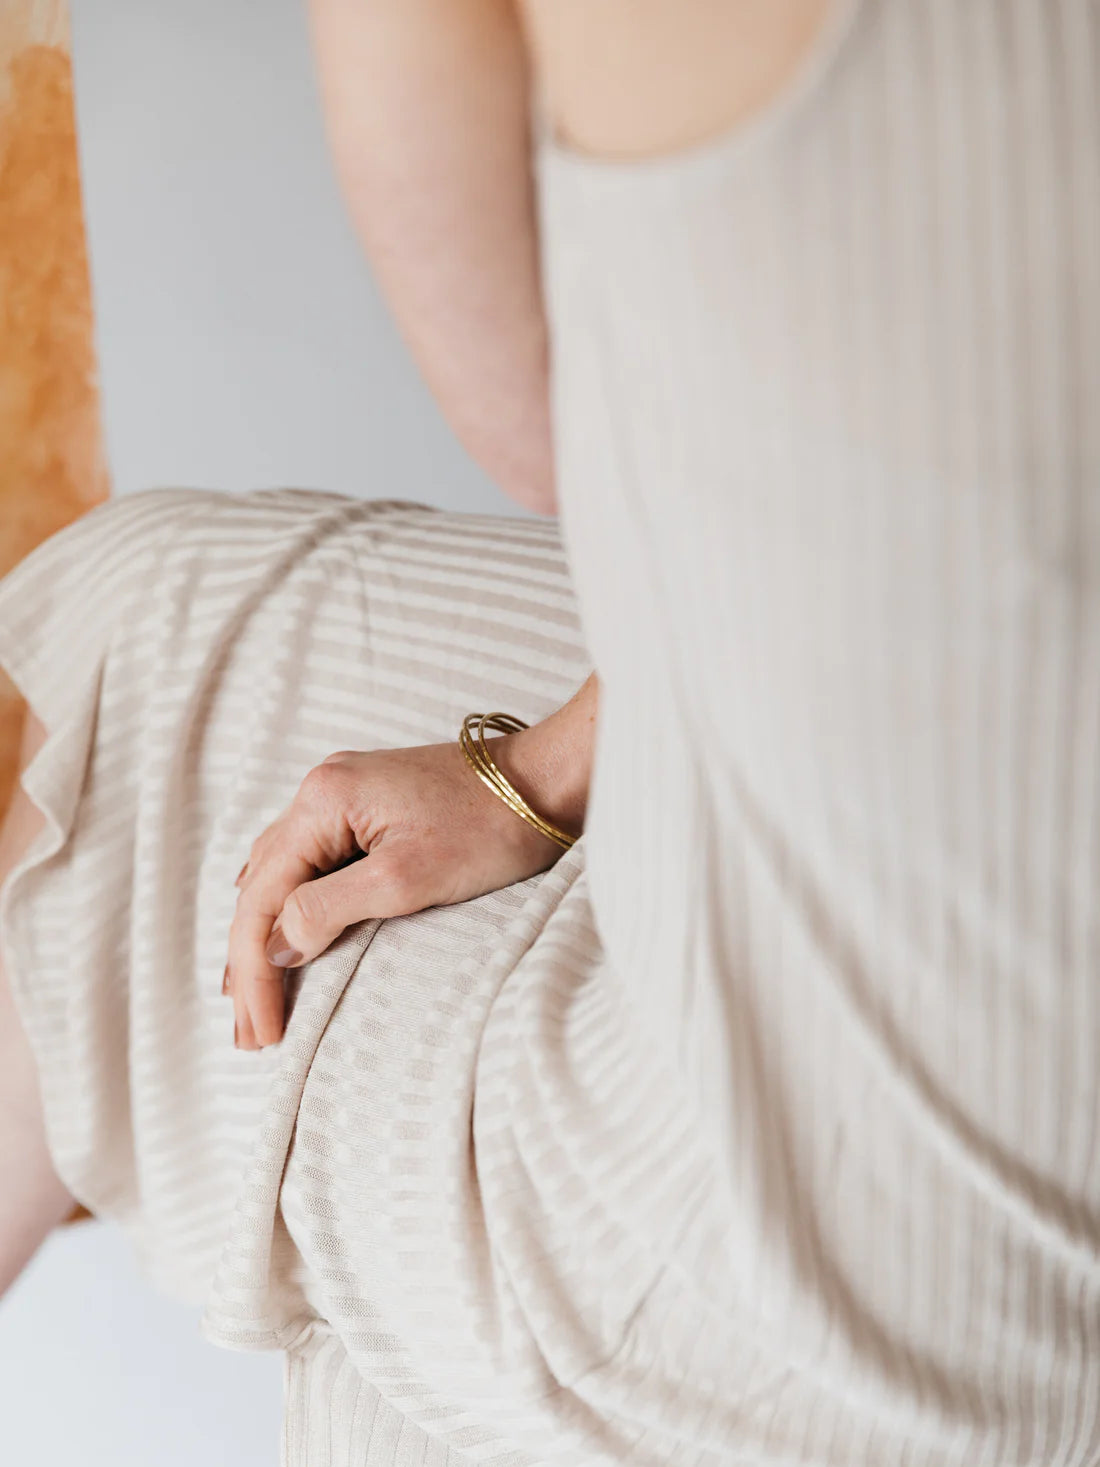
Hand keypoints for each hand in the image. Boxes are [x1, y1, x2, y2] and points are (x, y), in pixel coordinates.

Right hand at [225, 731, 580, 1050]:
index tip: (263, 1031)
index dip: (255, 970)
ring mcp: (342, 793)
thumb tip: (275, 946)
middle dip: (250, 962)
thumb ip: (330, 909)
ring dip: (264, 936)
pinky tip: (283, 933)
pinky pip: (308, 861)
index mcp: (323, 800)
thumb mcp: (407, 878)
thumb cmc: (490, 827)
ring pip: (279, 874)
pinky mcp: (368, 806)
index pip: (264, 897)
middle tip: (249, 1034)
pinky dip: (290, 905)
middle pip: (261, 886)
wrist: (546, 781)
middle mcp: (320, 789)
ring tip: (251, 998)